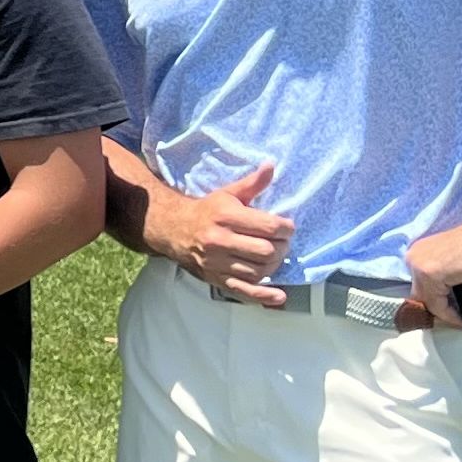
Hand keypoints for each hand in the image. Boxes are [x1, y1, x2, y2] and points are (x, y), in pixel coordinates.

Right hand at [153, 161, 294, 304]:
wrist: (175, 230)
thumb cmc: (208, 211)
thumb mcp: (229, 194)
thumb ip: (252, 183)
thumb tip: (271, 166)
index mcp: (226, 217)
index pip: (269, 227)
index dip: (285, 228)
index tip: (286, 227)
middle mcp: (220, 241)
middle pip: (267, 251)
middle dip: (282, 247)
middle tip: (281, 242)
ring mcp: (218, 263)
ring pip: (259, 271)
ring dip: (274, 265)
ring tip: (273, 256)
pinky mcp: (216, 278)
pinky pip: (244, 291)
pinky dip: (264, 296)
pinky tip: (279, 296)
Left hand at [397, 215, 461, 331]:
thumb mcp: (458, 266)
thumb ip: (448, 282)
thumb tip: (450, 304)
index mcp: (419, 252)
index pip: (420, 287)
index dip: (436, 303)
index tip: (452, 314)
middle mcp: (414, 257)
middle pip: (421, 295)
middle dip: (439, 309)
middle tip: (457, 320)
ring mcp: (419, 265)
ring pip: (428, 302)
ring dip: (446, 314)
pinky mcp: (430, 274)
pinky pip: (437, 305)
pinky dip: (450, 315)